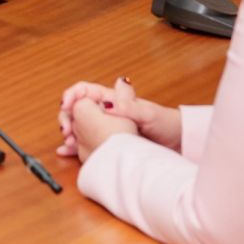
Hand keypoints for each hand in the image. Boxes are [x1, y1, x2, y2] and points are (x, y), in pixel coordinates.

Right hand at [57, 76, 181, 155]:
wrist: (178, 142)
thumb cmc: (166, 123)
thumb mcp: (148, 114)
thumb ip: (128, 107)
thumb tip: (107, 103)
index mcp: (112, 99)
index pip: (84, 91)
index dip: (72, 96)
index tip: (66, 106)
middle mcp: (106, 111)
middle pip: (77, 109)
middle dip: (67, 117)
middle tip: (66, 130)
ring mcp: (105, 127)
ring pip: (78, 126)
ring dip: (69, 133)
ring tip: (67, 144)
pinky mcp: (107, 142)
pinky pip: (86, 142)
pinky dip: (74, 146)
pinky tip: (66, 151)